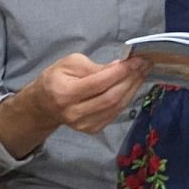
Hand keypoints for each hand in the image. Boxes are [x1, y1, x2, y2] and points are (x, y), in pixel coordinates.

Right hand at [28, 54, 151, 134]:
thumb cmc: (56, 80)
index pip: (99, 83)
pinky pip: (115, 113)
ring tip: (141, 73)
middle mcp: (73, 113)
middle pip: (111, 97)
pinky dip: (126, 99)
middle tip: (144, 65)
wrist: (44, 104)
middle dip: (131, 80)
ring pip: (116, 107)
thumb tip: (120, 68)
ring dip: (132, 89)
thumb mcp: (69, 63)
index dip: (121, 71)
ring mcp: (83, 124)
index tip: (137, 60)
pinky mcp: (91, 129)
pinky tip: (131, 86)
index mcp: (65, 93)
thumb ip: (95, 66)